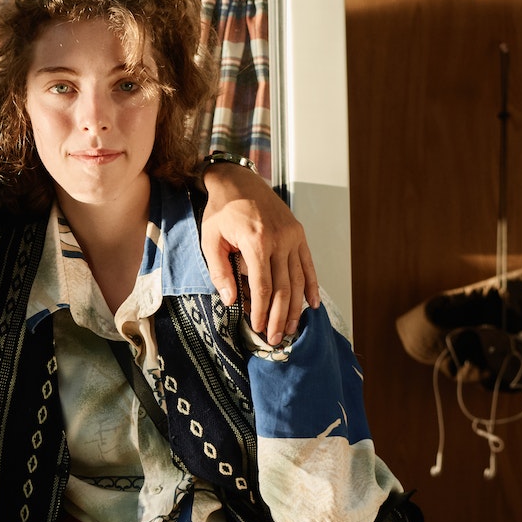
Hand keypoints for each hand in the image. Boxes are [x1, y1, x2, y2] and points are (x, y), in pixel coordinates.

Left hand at [198, 163, 319, 346]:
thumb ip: (219, 270)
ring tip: (289, 329)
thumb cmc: (222, 211)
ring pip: (298, 280)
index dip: (260, 310)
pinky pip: (308, 265)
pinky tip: (311, 305)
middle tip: (274, 339)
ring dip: (295, 308)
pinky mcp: (299, 234)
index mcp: (256, 241)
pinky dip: (311, 286)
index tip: (257, 328)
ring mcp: (293, 236)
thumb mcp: (210, 239)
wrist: (239, 182)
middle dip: (278, 316)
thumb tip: (230, 300)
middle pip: (283, 287)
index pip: (261, 286)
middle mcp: (280, 239)